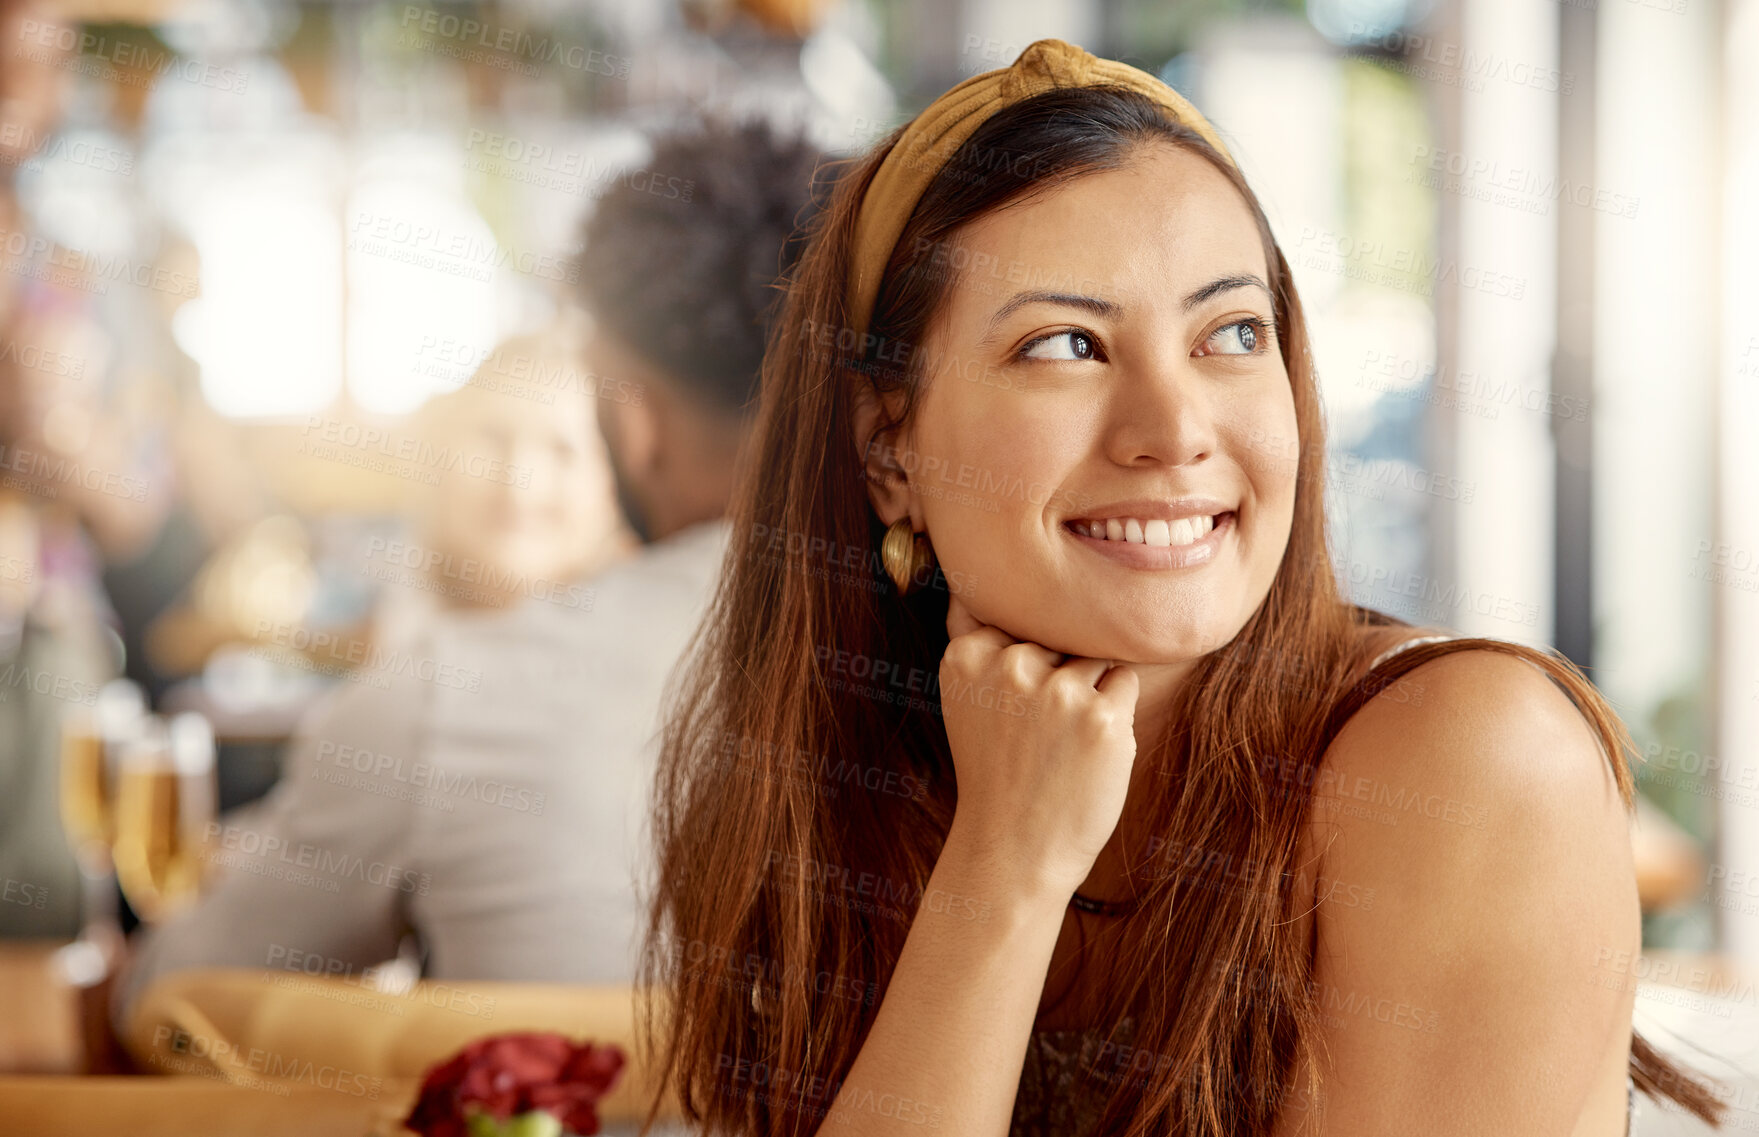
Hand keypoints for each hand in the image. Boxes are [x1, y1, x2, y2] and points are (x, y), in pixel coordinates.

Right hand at [938, 594, 1139, 900]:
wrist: (1013, 850)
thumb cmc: (997, 770)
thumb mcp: (968, 698)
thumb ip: (976, 638)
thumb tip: (976, 583)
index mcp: (968, 656)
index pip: (1020, 617)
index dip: (1024, 659)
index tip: (1008, 705)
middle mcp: (1009, 665)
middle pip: (1059, 634)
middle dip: (1057, 672)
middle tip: (1033, 734)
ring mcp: (1058, 691)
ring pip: (1093, 654)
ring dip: (1088, 690)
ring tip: (1058, 742)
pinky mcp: (1103, 718)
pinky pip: (1123, 681)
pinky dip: (1114, 711)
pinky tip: (1085, 750)